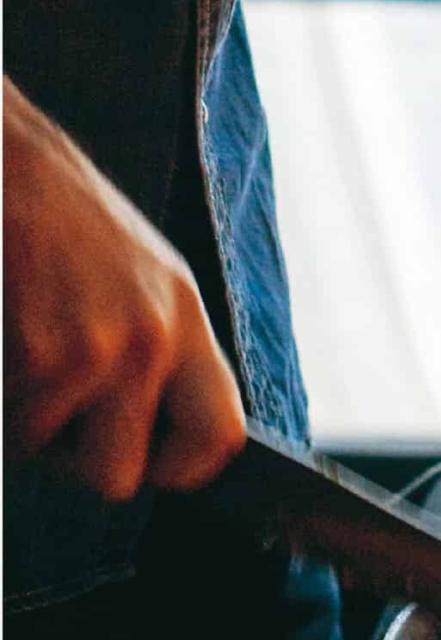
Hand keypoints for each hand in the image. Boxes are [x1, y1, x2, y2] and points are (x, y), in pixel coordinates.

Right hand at [4, 78, 246, 501]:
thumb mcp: (140, 280)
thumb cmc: (61, 224)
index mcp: (185, 319)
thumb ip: (157, 356)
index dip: (179, 469)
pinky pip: (11, 428)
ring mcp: (99, 348)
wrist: (12, 164)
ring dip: (25, 417)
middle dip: (76, 455)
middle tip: (55, 395)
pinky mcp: (43, 354)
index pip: (219, 438)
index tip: (145, 460)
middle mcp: (155, 337)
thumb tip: (151, 451)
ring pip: (47, 452)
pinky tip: (8, 332)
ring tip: (25, 342)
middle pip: (121, 475)